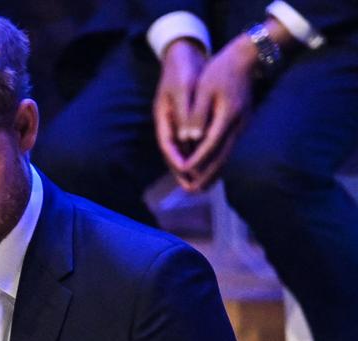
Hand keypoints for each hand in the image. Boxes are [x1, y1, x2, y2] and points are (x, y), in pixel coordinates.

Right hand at [151, 39, 204, 183]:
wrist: (184, 54)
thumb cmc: (183, 69)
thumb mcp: (183, 88)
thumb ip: (186, 113)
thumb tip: (188, 137)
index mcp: (164, 117)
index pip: (168, 145)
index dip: (176, 161)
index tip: (187, 174)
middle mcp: (170, 123)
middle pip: (176, 153)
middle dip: (185, 173)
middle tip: (195, 190)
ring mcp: (178, 122)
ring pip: (185, 150)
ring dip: (194, 167)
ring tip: (204, 184)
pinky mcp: (188, 120)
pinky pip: (194, 142)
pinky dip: (202, 154)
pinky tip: (213, 162)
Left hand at [175, 34, 256, 190]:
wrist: (247, 58)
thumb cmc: (221, 71)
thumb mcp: (205, 89)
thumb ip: (196, 115)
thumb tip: (189, 139)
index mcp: (226, 116)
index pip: (209, 146)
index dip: (196, 161)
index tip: (183, 172)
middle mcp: (237, 125)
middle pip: (221, 157)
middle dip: (205, 176)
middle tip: (190, 192)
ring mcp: (242, 126)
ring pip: (227, 155)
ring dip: (213, 173)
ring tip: (199, 188)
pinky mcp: (241, 125)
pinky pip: (229, 149)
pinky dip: (219, 163)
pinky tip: (211, 170)